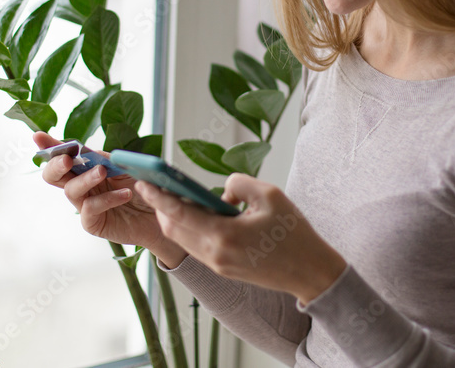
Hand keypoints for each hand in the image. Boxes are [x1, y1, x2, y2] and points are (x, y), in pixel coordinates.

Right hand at [34, 132, 186, 265]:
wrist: (161, 212)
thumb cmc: (142, 186)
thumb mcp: (124, 166)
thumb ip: (104, 158)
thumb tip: (85, 150)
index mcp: (86, 168)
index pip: (63, 155)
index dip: (50, 146)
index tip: (38, 136)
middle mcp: (81, 186)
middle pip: (54, 175)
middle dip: (56, 165)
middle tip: (67, 159)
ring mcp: (84, 205)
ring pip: (71, 190)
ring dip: (86, 179)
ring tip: (103, 172)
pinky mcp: (93, 223)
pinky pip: (90, 209)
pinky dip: (107, 199)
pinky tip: (125, 195)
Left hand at [136, 173, 346, 304]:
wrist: (310, 272)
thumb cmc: (294, 233)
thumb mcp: (270, 195)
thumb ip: (238, 183)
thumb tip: (221, 192)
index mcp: (224, 235)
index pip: (179, 213)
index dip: (157, 196)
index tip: (143, 182)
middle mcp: (215, 254)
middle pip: (173, 229)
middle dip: (161, 207)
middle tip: (157, 185)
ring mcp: (218, 265)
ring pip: (182, 240)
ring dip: (174, 219)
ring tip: (174, 197)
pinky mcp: (223, 270)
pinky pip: (196, 247)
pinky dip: (189, 229)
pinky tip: (196, 214)